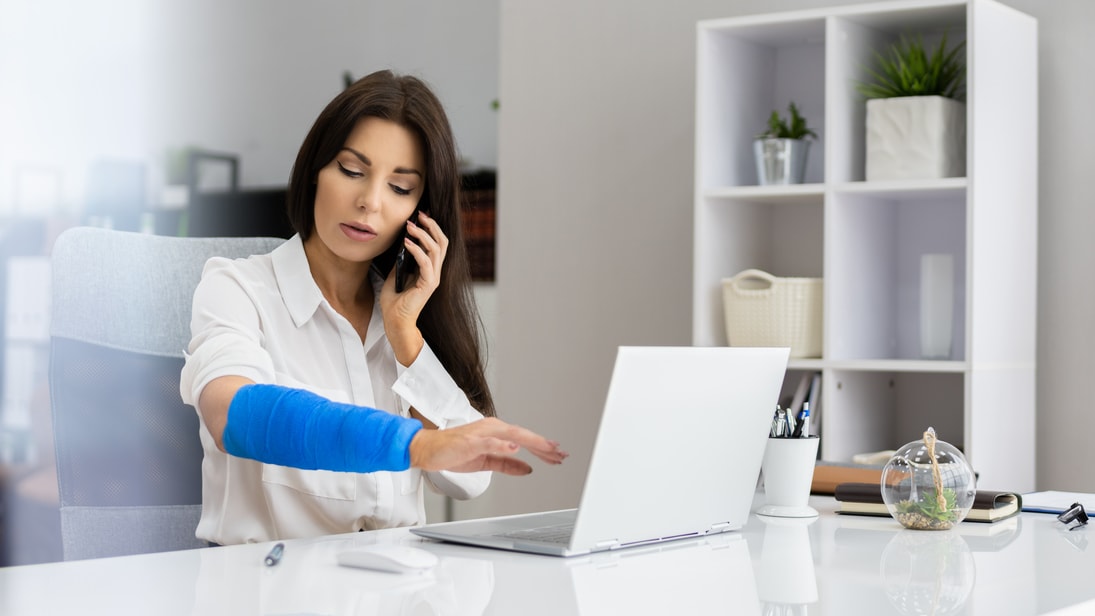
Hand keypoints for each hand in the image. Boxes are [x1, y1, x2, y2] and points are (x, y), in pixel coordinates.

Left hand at [379, 211, 446, 363]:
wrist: (395, 322)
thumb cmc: (394, 302)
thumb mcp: (395, 275)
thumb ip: (401, 261)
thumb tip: (400, 245)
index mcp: (429, 270)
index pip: (437, 244)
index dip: (432, 228)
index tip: (421, 216)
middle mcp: (435, 272)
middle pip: (442, 243)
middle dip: (432, 226)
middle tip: (420, 215)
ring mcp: (433, 278)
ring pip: (436, 249)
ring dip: (423, 235)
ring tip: (410, 226)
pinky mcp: (428, 285)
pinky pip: (425, 262)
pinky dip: (417, 250)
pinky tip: (406, 243)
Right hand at [409, 417, 567, 474]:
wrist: (427, 449)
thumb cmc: (453, 451)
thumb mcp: (486, 461)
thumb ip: (507, 464)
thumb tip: (527, 468)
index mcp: (496, 432)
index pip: (524, 439)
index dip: (542, 447)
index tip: (557, 455)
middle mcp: (492, 429)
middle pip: (523, 435)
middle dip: (544, 445)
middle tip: (561, 454)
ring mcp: (481, 433)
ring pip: (512, 435)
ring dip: (531, 442)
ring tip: (548, 449)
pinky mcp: (470, 441)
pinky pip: (489, 441)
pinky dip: (503, 444)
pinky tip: (516, 448)